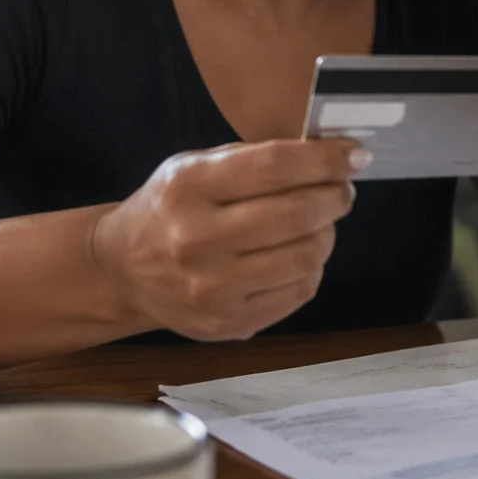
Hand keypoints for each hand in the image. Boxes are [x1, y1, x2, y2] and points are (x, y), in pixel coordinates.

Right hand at [90, 139, 366, 340]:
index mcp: (188, 188)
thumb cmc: (168, 209)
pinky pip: (299, 292)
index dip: (325, 159)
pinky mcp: (228, 323)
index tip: (354, 154)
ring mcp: (212, 289)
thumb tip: (327, 157)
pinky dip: (310, 267)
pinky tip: (297, 254)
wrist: (123, 270)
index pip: (274, 166)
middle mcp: (196, 240)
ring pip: (306, 257)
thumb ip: (254, 160)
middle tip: (341, 190)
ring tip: (319, 222)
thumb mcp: (194, 166)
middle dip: (334, 197)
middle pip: (297, 214)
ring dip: (327, 233)